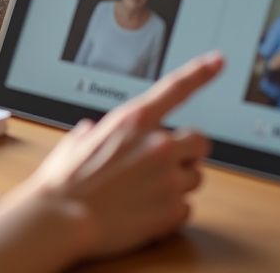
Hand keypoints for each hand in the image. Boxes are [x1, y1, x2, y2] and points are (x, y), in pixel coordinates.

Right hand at [17, 52, 222, 261]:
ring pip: (196, 176)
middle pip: (199, 140)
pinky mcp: (173, 209)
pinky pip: (187, 207)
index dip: (201, 71)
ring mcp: (168, 178)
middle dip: (187, 151)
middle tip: (166, 164)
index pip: (176, 87)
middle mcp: (157, 145)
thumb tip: (91, 132)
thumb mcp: (75, 143)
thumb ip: (94, 133)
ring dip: (178, 184)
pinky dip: (171, 212)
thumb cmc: (65, 182)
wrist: (61, 219)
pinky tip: (146, 212)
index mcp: (133, 121)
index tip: (218, 60)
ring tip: (146, 193)